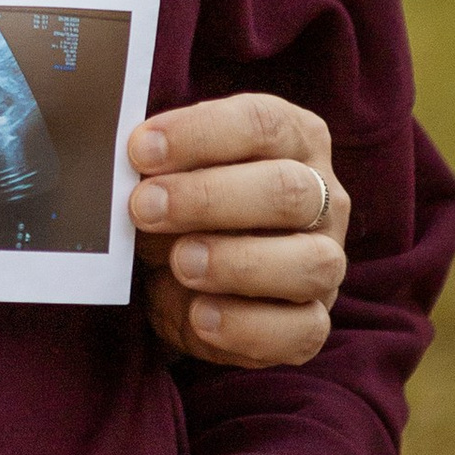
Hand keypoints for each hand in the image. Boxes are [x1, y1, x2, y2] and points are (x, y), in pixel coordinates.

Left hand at [130, 95, 347, 367]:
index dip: (200, 134)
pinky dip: (248, 326)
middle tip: (144, 208)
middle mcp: (322, 197)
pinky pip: (302, 331)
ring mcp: (326, 262)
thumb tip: (128, 161)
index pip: (261, 123)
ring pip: (311, 262)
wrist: (177, 276)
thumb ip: (154, 163)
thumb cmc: (178, 204)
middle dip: (209, 198)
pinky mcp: (312, 322)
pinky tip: (201, 316)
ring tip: (179, 263)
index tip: (140, 150)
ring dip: (238, 263)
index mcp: (292, 137)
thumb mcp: (164, 174)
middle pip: (288, 190)